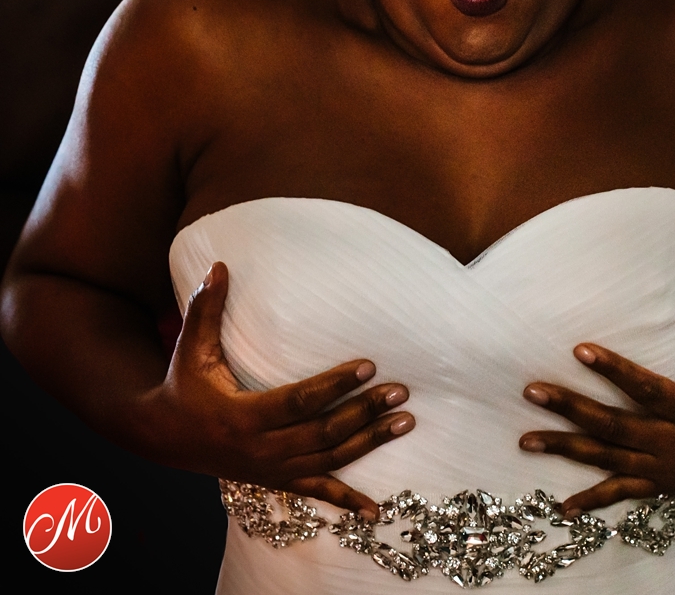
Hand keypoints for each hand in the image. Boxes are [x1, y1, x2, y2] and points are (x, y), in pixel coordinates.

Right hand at [146, 262, 412, 517]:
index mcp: (243, 416)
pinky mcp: (278, 481)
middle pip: (324, 431)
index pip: (299, 400)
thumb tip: (219, 264)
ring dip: (370, 442)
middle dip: (365, 411)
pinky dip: (348, 502)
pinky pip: (318, 493)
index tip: (370, 366)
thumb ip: (206, 308)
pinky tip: (377, 512)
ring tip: (406, 422)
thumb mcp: (190, 349)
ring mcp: (272, 470)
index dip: (335, 385)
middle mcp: (261, 449)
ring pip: (330, 458)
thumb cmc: (183, 386)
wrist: (166, 439)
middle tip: (401, 391)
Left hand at [519, 254, 674, 514]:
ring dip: (567, 450)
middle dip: (571, 409)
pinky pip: (624, 493)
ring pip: (610, 460)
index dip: (613, 370)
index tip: (579, 349)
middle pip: (615, 426)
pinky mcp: (666, 484)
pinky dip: (593, 499)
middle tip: (531, 390)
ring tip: (525, 439)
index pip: (648, 388)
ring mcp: (669, 470)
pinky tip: (562, 507)